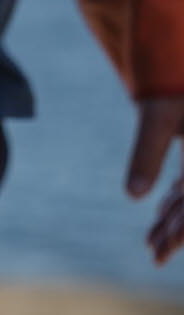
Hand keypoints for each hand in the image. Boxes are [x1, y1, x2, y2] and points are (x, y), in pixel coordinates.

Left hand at [125, 96, 183, 263]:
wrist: (176, 59)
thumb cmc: (170, 86)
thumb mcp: (157, 117)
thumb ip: (147, 154)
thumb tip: (134, 197)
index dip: (181, 229)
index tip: (162, 250)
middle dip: (177, 231)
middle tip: (152, 255)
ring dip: (175, 219)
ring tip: (151, 243)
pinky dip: (176, 200)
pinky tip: (158, 213)